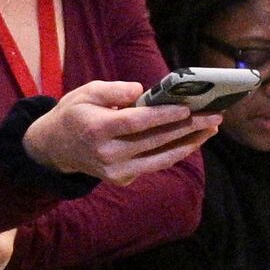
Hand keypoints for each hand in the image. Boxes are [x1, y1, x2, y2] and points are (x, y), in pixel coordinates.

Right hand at [24, 79, 217, 181]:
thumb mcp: (86, 92)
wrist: (55, 148)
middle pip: (155, 140)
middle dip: (188, 127)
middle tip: (214, 115)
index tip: (189, 108)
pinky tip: (192, 139)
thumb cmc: (75, 113)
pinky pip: (154, 164)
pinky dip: (175, 152)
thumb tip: (141, 91)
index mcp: (96, 129)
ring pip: (160, 157)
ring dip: (189, 143)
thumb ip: (113, 90)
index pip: (137, 123)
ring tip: (211, 128)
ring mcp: (115, 171)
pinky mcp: (122, 179)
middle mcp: (107, 154)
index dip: (165, 116)